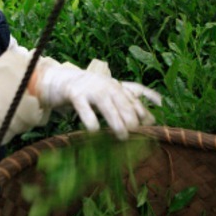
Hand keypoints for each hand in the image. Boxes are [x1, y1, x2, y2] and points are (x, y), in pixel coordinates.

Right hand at [35, 65, 161, 139]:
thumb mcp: (110, 93)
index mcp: (117, 86)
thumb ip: (128, 103)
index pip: (136, 96)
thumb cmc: (91, 91)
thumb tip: (152, 120)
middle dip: (132, 118)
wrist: (62, 79)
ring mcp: (91, 89)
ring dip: (116, 122)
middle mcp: (107, 86)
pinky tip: (95, 131)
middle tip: (136, 134)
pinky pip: (85, 109)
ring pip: (107, 106)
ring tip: (123, 136)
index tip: (153, 123)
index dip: (145, 109)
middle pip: (124, 102)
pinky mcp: (75, 94)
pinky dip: (91, 121)